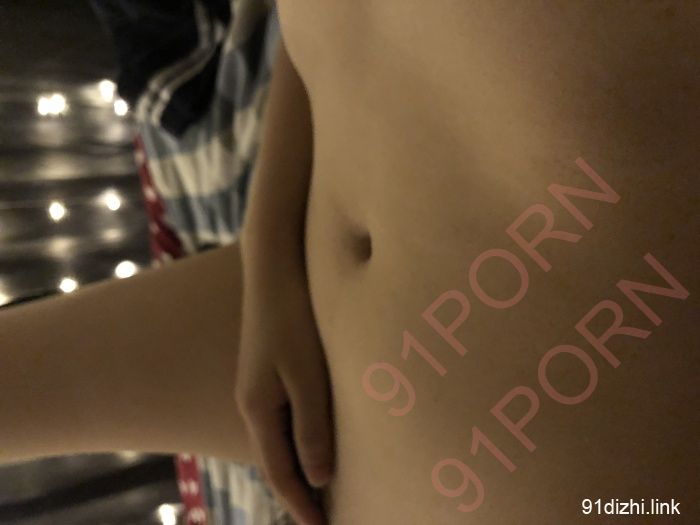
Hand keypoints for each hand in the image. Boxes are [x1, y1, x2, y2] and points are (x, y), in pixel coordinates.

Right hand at [236, 261, 333, 524]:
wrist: (274, 269)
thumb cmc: (294, 320)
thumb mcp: (308, 376)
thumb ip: (313, 427)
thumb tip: (320, 477)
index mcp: (258, 410)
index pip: (280, 472)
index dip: (301, 505)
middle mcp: (252, 403)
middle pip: (275, 461)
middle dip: (298, 493)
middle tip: (322, 517)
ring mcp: (258, 388)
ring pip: (278, 441)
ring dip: (297, 467)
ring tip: (321, 489)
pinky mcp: (269, 372)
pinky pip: (282, 420)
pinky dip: (297, 441)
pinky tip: (312, 441)